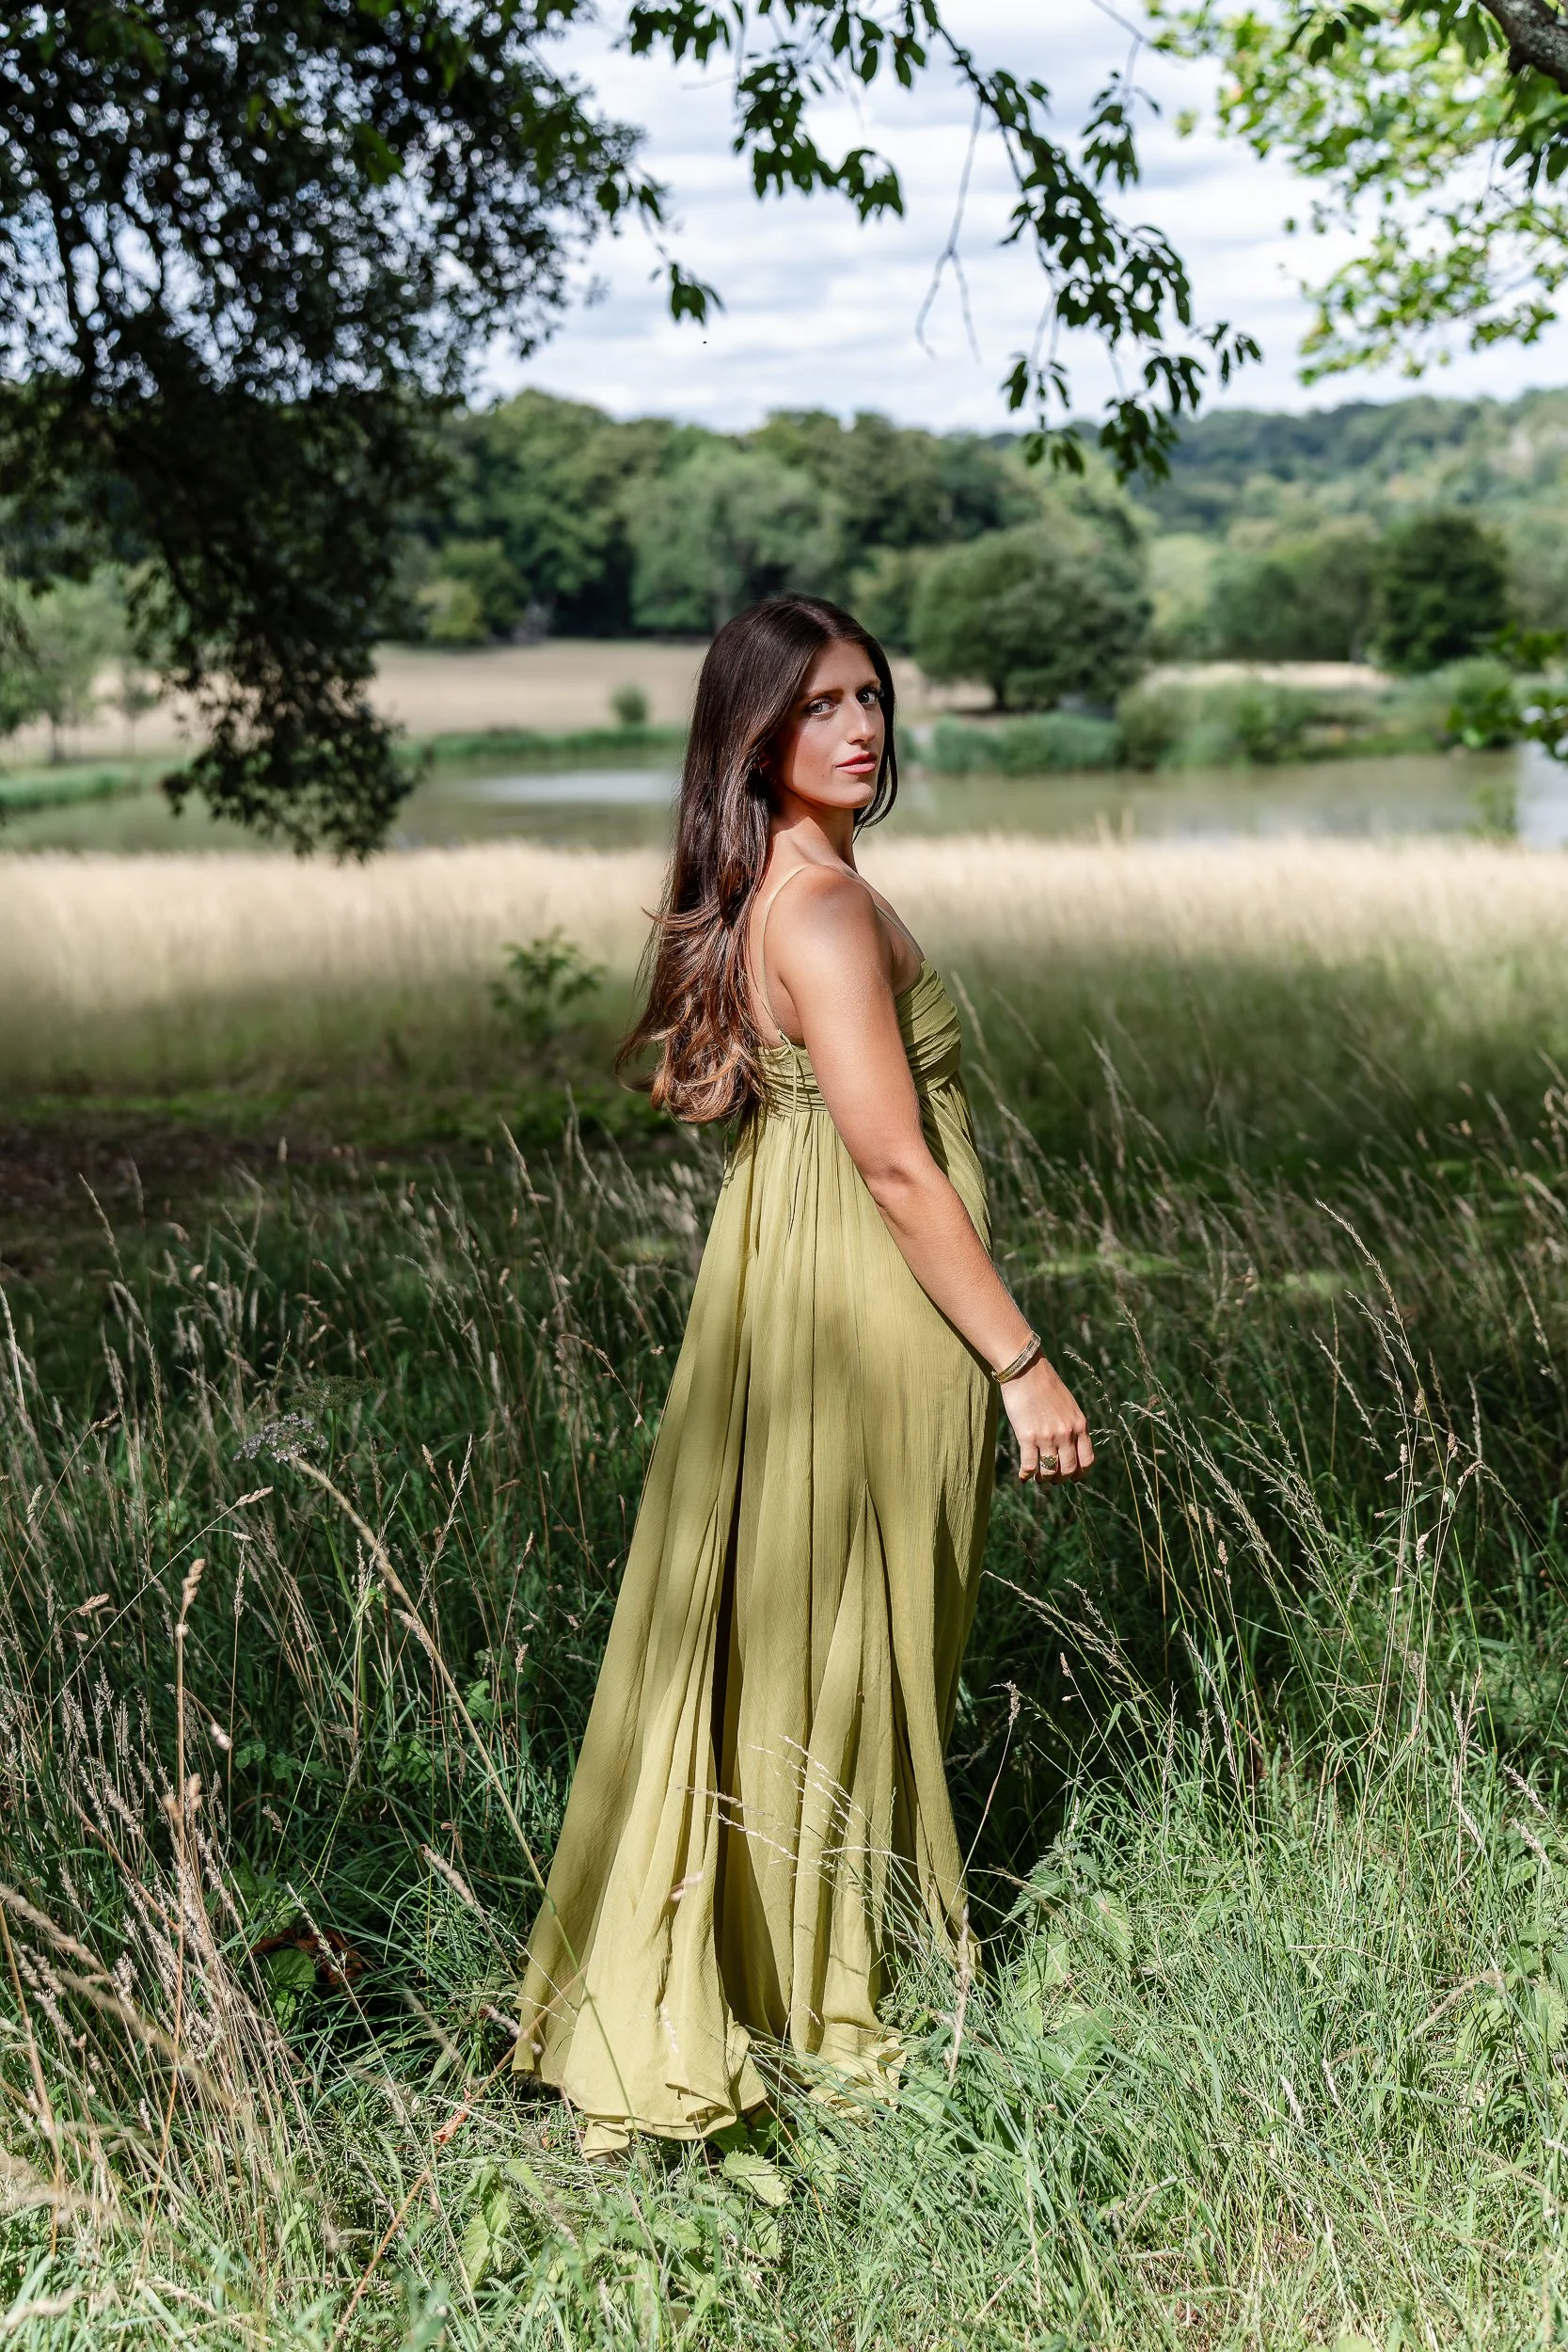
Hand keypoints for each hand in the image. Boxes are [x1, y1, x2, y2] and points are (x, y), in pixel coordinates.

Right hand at [1000, 1354, 1093, 1484]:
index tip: (1072, 1476)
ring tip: (1037, 1477)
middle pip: (1069, 1470)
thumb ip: (1072, 1425)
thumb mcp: (1068, 1406)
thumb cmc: (1045, 1385)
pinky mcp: (1027, 1436)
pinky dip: (1026, 1475)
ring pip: (1049, 1471)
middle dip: (1060, 1479)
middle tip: (1052, 1479)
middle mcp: (1067, 1433)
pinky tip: (1022, 1477)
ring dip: (1043, 1479)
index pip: (1087, 1460)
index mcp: (1080, 1425)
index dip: (1080, 1473)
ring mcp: (1048, 1436)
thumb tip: (1070, 1445)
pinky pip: (1029, 1465)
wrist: (1026, 1369)